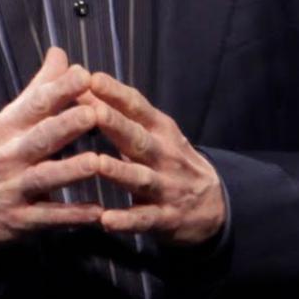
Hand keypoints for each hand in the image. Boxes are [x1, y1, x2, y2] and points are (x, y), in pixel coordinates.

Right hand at [0, 47, 108, 245]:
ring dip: (71, 170)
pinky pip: (50, 218)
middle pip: (40, 138)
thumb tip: (60, 54)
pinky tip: (97, 212)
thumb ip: (38, 89)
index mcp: (8, 127)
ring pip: (45, 178)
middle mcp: (10, 155)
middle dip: (65, 126)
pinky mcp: (21, 220)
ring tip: (96, 162)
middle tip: (93, 113)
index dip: (59, 90)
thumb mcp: (7, 121)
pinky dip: (72, 216)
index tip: (84, 74)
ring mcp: (14, 189)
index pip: (34, 104)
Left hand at [84, 72, 225, 246]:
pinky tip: (106, 221)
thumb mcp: (154, 131)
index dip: (116, 93)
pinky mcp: (166, 218)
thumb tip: (83, 79)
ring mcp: (167, 187)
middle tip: (94, 112)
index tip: (92, 78)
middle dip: (117, 125)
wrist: (215, 205)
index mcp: (160, 130)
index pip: (138, 107)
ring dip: (120, 171)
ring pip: (141, 178)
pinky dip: (126, 221)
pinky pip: (144, 219)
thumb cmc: (170, 159)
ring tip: (98, 164)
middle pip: (138, 138)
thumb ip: (121, 109)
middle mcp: (165, 155)